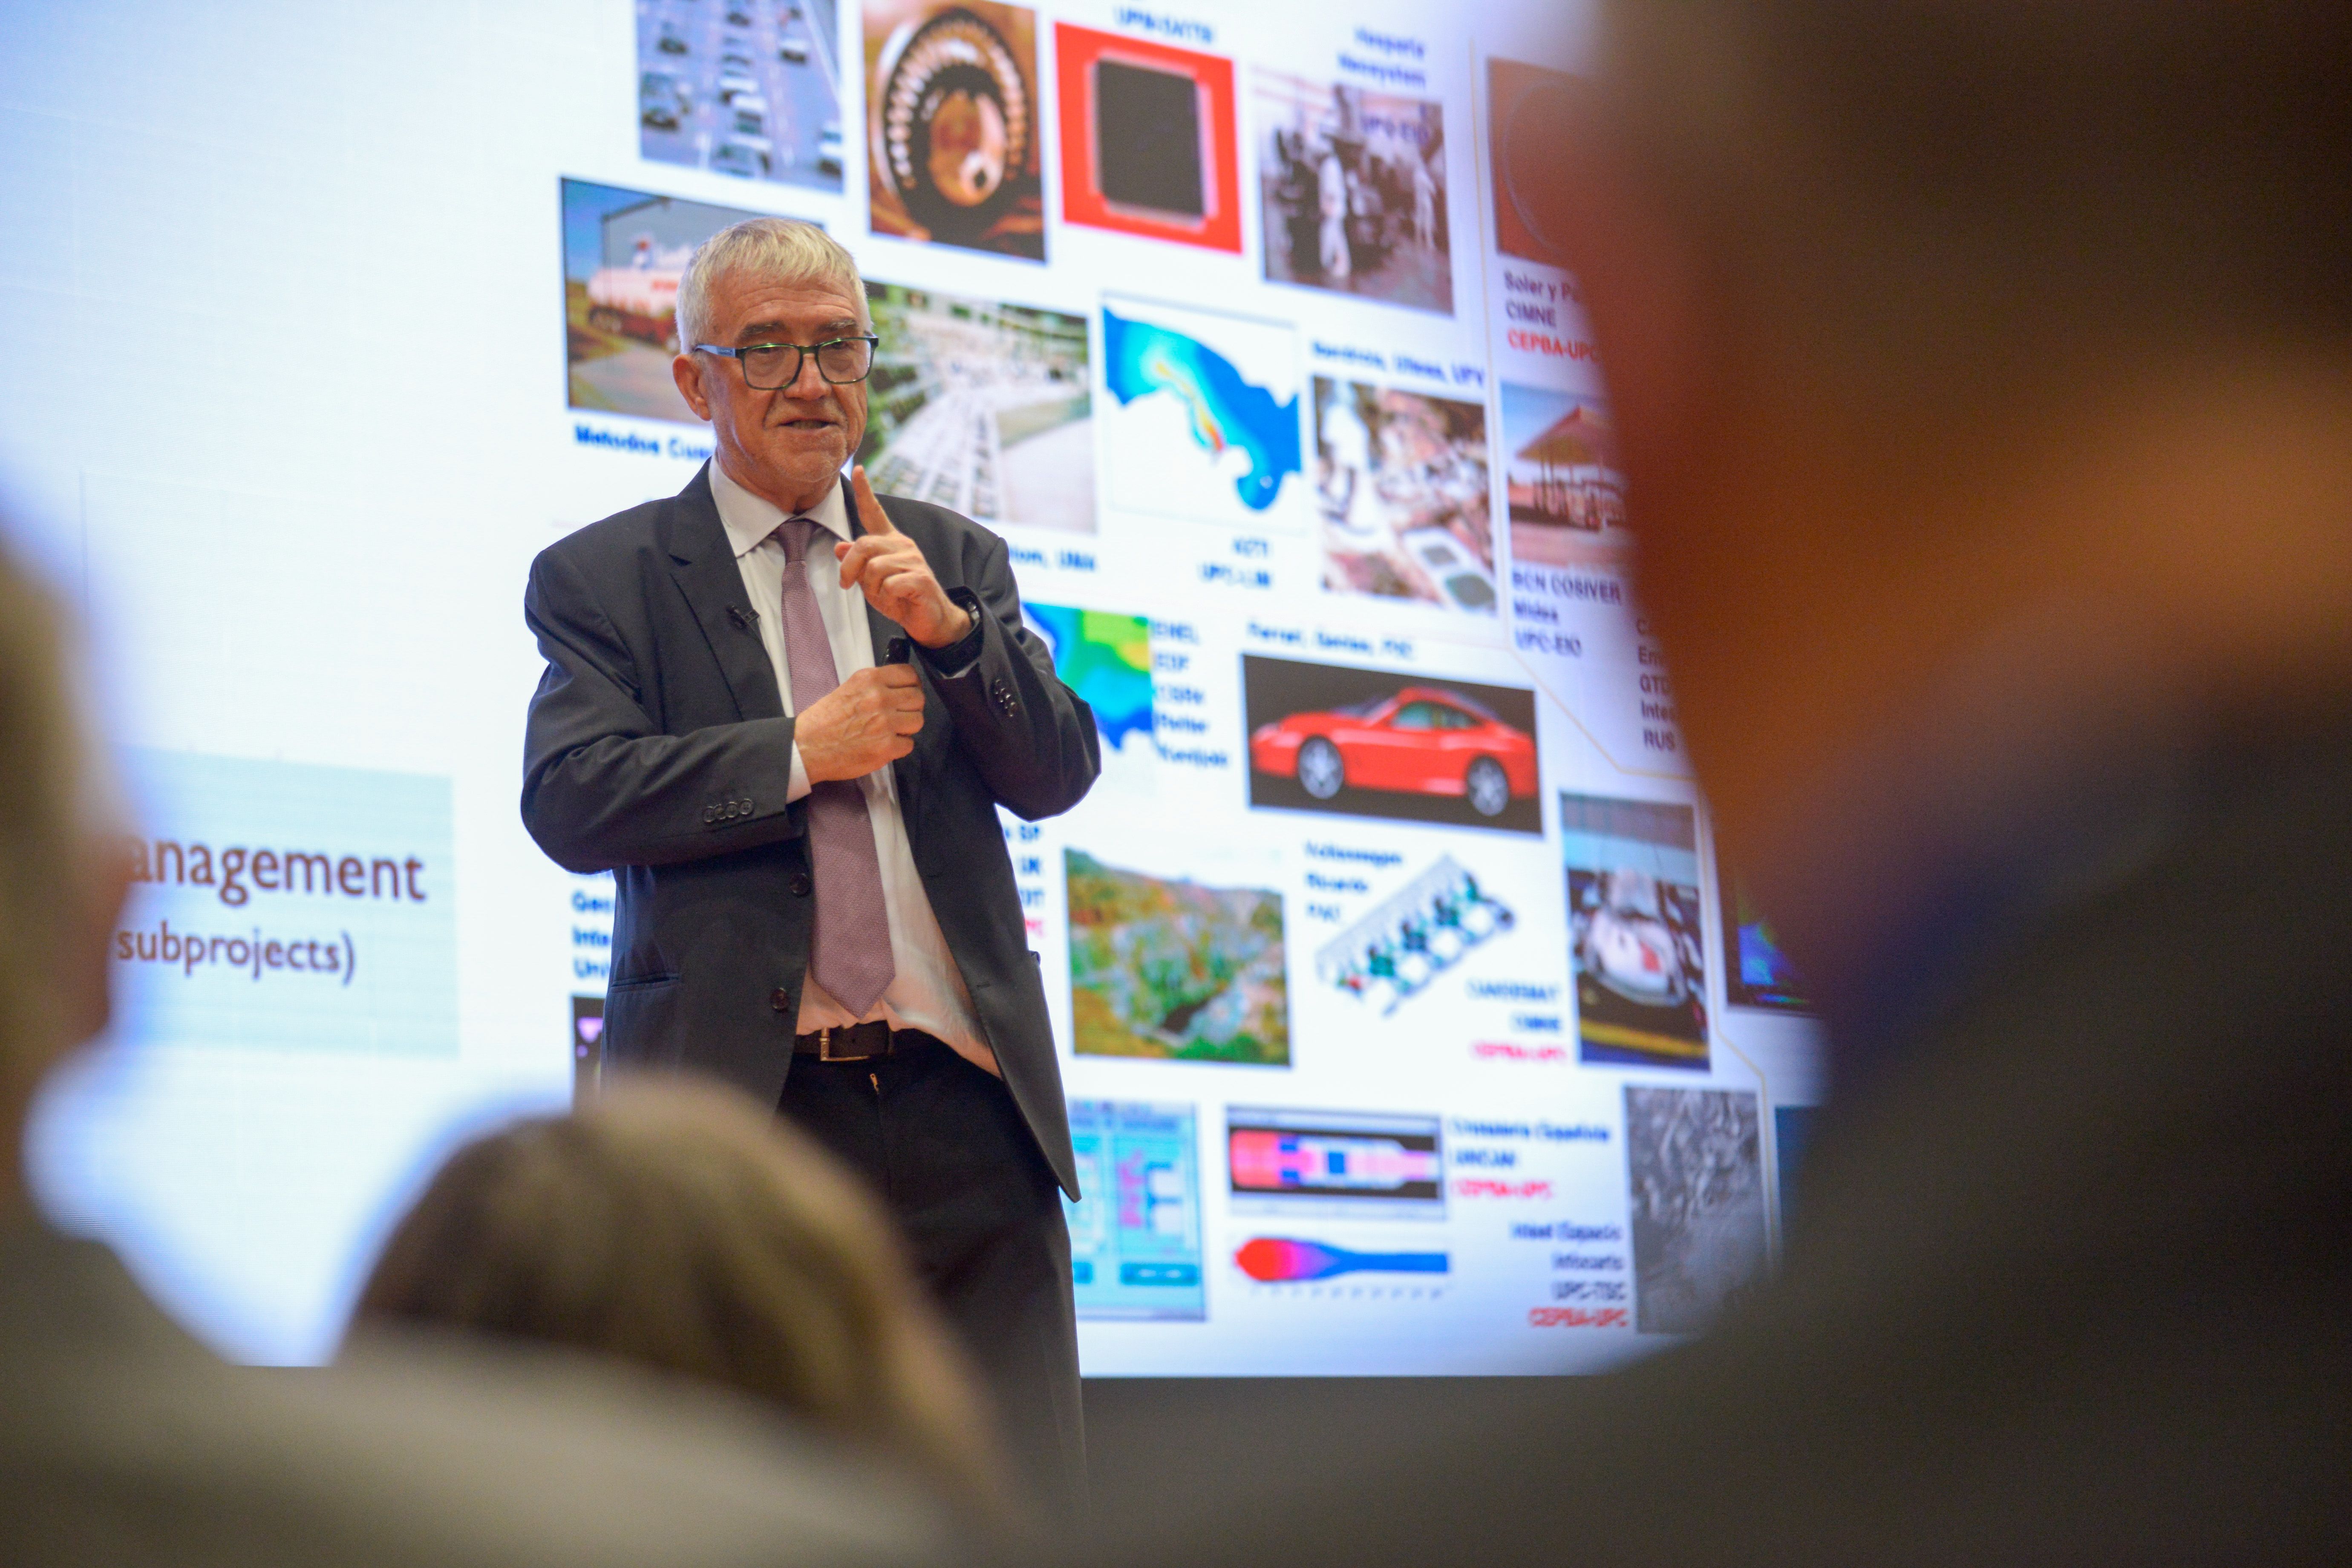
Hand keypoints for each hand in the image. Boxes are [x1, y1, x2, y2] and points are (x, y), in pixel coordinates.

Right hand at [794, 664, 923, 781]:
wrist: (806, 747)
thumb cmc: (823, 721)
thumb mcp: (848, 689)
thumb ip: (874, 687)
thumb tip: (898, 689)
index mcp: (870, 679)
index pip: (909, 674)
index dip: (911, 685)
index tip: (907, 692)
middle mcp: (880, 697)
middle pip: (918, 697)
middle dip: (911, 707)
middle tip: (900, 715)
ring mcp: (885, 723)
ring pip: (918, 721)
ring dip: (907, 728)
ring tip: (891, 731)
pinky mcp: (887, 746)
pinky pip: (909, 744)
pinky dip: (899, 747)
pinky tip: (884, 745)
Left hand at [835, 465, 975, 648]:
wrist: (930, 620)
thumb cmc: (900, 599)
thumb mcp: (871, 581)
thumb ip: (856, 563)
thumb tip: (839, 546)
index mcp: (890, 542)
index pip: (874, 513)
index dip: (864, 491)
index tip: (856, 470)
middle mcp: (903, 545)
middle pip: (863, 545)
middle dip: (850, 568)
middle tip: (847, 585)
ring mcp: (914, 560)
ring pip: (874, 568)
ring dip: (871, 588)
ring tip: (883, 596)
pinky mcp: (921, 578)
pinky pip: (890, 584)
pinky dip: (887, 597)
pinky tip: (898, 600)